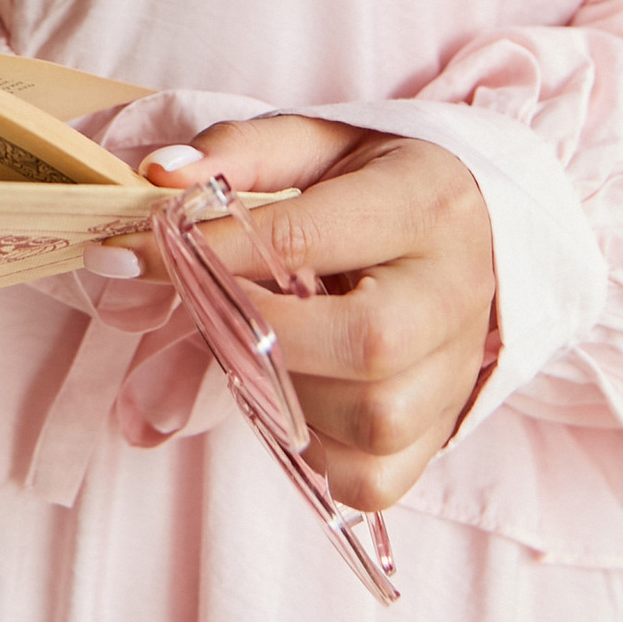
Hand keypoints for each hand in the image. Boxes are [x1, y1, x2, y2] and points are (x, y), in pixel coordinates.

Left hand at [143, 121, 496, 513]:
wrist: (485, 230)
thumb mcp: (321, 142)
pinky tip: (295, 402)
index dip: (211, 251)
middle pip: (368, 342)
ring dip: (288, 395)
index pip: (308, 238)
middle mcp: (454, 293)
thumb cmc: (384, 185)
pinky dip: (314, 455)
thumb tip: (162, 178)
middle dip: (261, 334)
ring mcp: (458, 371)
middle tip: (212, 309)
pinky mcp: (442, 429)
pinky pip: (374, 479)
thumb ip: (243, 151)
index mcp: (426, 206)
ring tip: (260, 351)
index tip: (137, 252)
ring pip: (374, 419)